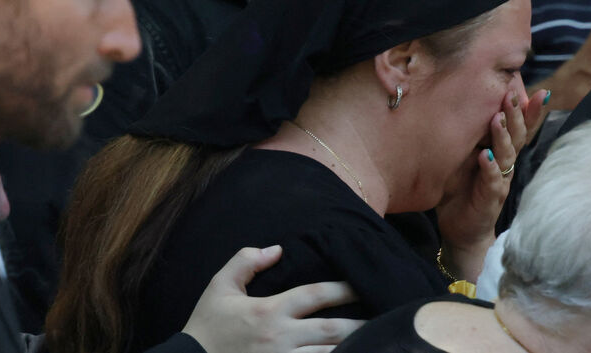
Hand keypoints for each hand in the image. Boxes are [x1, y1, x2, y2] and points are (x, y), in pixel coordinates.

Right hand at [182, 246, 364, 352]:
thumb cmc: (205, 327)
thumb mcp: (219, 287)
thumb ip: (245, 261)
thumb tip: (277, 249)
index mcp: (269, 311)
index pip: (315, 294)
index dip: (342, 288)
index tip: (361, 284)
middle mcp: (279, 338)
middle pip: (332, 329)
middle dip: (360, 324)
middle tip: (385, 317)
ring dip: (353, 349)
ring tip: (376, 342)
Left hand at [434, 88, 544, 280]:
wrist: (463, 229)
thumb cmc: (464, 189)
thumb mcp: (466, 157)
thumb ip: (472, 136)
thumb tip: (466, 105)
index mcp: (503, 153)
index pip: (520, 128)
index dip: (529, 111)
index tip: (537, 91)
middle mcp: (506, 165)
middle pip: (517, 136)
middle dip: (516, 115)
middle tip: (511, 94)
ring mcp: (500, 181)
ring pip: (507, 155)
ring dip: (503, 136)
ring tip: (498, 118)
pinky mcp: (490, 198)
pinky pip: (492, 180)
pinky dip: (489, 167)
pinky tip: (484, 156)